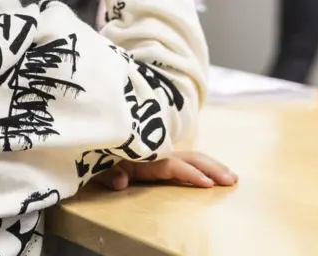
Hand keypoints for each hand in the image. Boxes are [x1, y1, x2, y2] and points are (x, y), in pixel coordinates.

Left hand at [95, 152, 236, 190]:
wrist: (85, 134)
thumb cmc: (90, 148)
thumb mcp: (94, 162)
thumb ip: (106, 171)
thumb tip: (121, 182)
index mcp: (141, 156)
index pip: (172, 165)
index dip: (190, 173)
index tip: (208, 184)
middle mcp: (152, 154)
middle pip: (188, 158)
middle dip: (211, 167)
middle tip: (232, 179)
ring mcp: (155, 156)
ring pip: (189, 157)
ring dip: (211, 165)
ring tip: (231, 176)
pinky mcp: (154, 160)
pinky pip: (181, 161)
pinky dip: (199, 166)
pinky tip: (212, 173)